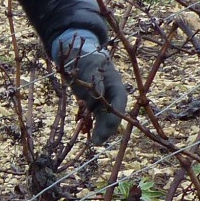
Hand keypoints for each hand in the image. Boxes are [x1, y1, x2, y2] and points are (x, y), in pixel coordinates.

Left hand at [51, 29, 126, 144]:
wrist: (79, 57)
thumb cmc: (86, 59)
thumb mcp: (90, 65)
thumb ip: (96, 79)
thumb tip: (100, 94)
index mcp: (115, 81)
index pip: (120, 98)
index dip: (117, 111)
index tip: (112, 123)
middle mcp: (112, 93)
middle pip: (114, 111)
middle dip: (109, 126)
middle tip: (100, 138)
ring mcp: (105, 100)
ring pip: (106, 117)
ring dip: (102, 130)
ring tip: (96, 143)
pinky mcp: (96, 105)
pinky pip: (98, 118)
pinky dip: (95, 127)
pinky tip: (92, 139)